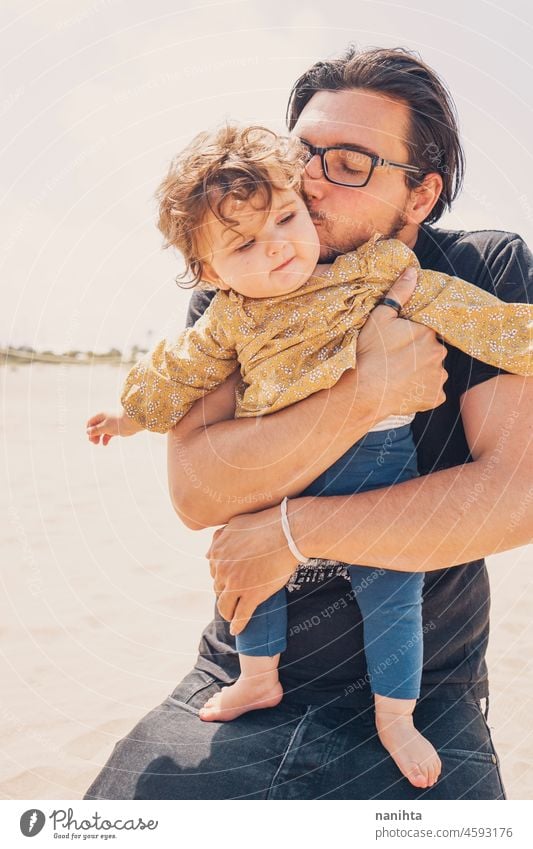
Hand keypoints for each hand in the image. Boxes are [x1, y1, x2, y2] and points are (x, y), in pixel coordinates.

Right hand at [86, 409, 142, 444]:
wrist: (131, 422)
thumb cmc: (117, 422)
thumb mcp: (104, 427)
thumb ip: (96, 430)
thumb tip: (88, 432)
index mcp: (101, 415)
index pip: (91, 422)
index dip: (89, 429)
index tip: (90, 436)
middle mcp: (105, 419)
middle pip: (95, 427)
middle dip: (93, 434)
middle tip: (93, 442)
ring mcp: (110, 425)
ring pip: (101, 431)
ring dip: (98, 437)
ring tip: (97, 443)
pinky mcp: (116, 430)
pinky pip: (108, 435)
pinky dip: (105, 439)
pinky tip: (104, 444)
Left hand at [207, 504, 297, 634]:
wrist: (287, 533)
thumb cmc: (266, 525)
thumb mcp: (236, 525)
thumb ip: (220, 538)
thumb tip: (207, 553)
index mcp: (217, 552)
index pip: (214, 572)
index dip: (223, 578)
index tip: (230, 582)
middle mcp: (223, 569)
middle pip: (218, 588)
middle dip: (225, 593)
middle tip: (234, 598)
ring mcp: (236, 584)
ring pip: (224, 606)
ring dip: (227, 612)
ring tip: (232, 616)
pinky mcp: (251, 596)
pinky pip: (240, 616)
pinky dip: (237, 625)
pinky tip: (236, 630)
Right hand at [356, 268, 447, 418]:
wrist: (364, 391)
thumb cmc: (370, 352)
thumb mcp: (380, 317)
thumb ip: (399, 294)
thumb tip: (412, 272)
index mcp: (429, 332)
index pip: (426, 331)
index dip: (411, 336)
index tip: (397, 344)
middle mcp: (440, 354)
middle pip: (432, 351)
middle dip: (419, 354)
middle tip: (395, 361)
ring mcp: (439, 378)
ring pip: (434, 372)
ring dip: (422, 373)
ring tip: (399, 377)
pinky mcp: (435, 398)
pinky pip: (432, 392)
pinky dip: (422, 392)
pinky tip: (405, 390)